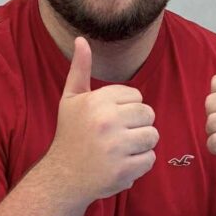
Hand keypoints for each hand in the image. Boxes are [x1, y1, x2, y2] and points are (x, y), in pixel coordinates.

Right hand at [47, 37, 158, 202]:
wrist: (62, 176)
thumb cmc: (69, 134)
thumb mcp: (71, 99)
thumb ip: (80, 69)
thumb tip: (81, 40)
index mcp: (97, 101)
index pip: (137, 96)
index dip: (127, 108)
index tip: (110, 120)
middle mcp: (107, 121)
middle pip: (148, 114)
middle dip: (138, 125)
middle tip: (119, 136)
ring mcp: (116, 147)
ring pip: (153, 136)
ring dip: (141, 144)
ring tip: (121, 149)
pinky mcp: (124, 169)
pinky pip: (150, 159)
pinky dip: (140, 164)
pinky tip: (122, 163)